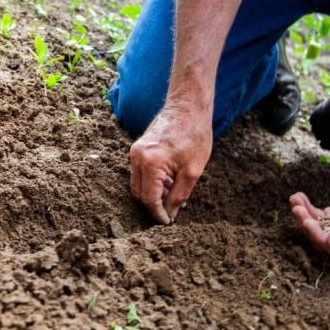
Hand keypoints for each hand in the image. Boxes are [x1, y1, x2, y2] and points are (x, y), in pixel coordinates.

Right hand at [129, 103, 211, 223]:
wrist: (188, 107)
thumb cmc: (194, 135)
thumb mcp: (192, 171)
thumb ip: (179, 195)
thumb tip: (170, 214)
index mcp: (151, 163)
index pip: (149, 199)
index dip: (158, 214)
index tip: (167, 222)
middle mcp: (137, 157)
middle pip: (139, 193)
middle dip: (153, 206)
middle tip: (171, 212)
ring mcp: (135, 152)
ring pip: (138, 184)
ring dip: (153, 194)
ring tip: (174, 194)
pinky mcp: (137, 148)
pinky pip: (140, 173)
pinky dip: (152, 182)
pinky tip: (170, 182)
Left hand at [289, 174, 329, 256]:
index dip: (318, 236)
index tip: (308, 222)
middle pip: (320, 237)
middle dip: (307, 224)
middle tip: (297, 209)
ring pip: (315, 226)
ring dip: (303, 214)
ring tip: (295, 200)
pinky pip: (315, 214)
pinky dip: (306, 206)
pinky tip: (298, 197)